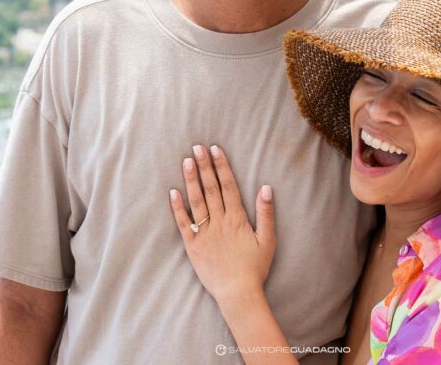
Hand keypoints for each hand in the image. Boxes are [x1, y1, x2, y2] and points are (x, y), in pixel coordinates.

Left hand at [169, 144, 275, 305]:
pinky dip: (177, 207)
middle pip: (211, 188)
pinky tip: (173, 191)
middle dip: (204, 166)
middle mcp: (219, 221)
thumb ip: (266, 213)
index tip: (215, 149)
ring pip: (196, 201)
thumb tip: (266, 187)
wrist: (237, 293)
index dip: (221, 166)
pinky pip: (183, 223)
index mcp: (237, 218)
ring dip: (191, 180)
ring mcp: (204, 232)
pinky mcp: (192, 245)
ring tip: (186, 161)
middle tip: (197, 147)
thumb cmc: (255, 268)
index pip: (228, 186)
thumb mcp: (268, 240)